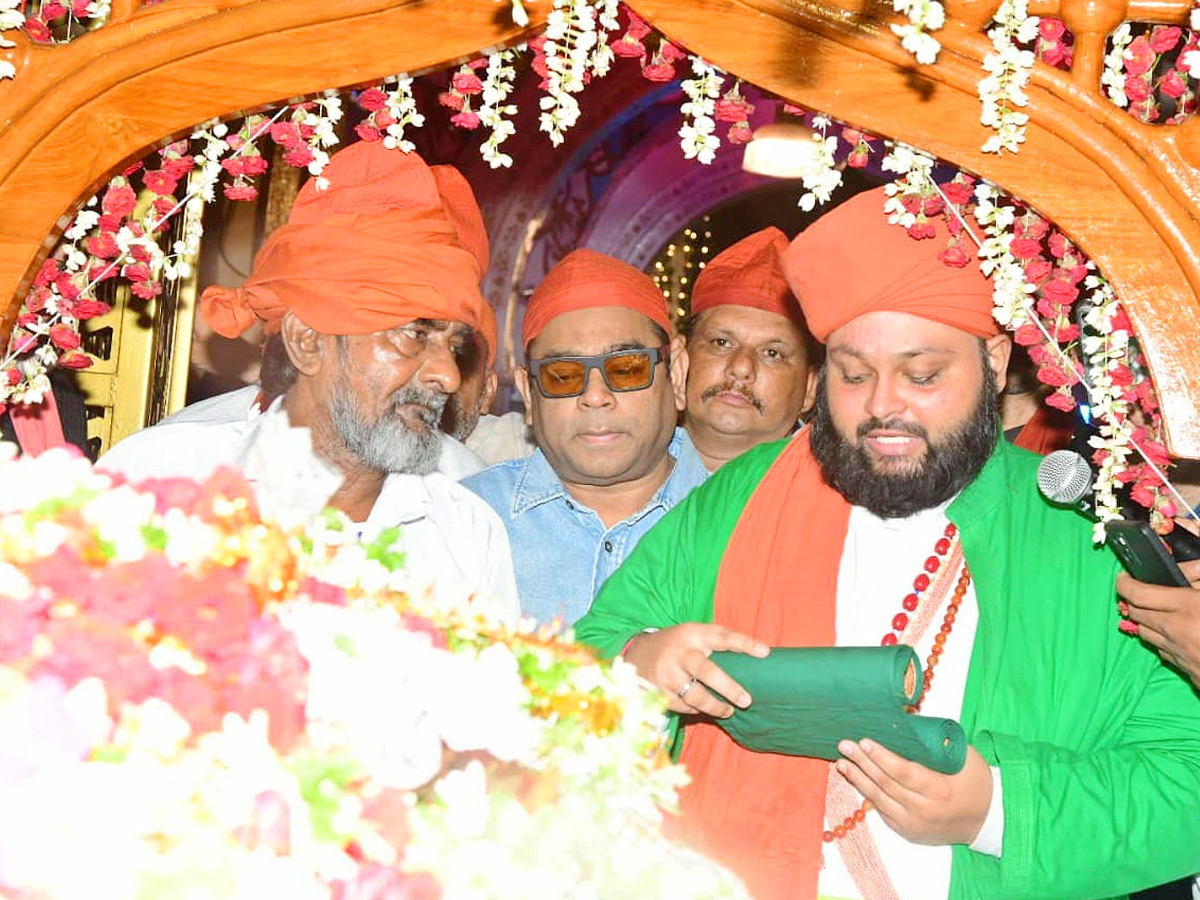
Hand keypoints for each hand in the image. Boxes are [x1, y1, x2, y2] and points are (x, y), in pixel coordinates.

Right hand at [623, 624, 768, 717]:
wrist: (636, 653)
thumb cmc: (677, 644)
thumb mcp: (693, 634)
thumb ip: (717, 643)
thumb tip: (757, 657)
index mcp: (693, 633)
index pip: (722, 636)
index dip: (744, 644)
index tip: (765, 653)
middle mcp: (680, 652)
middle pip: (707, 671)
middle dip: (729, 688)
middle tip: (746, 700)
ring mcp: (667, 673)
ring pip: (695, 695)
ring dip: (715, 706)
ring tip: (728, 710)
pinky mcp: (658, 691)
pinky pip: (683, 706)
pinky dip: (695, 709)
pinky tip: (700, 708)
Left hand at [835, 739, 992, 845]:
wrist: (987, 818)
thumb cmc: (975, 781)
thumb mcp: (961, 756)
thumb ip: (933, 740)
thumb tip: (903, 718)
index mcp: (939, 790)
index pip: (902, 772)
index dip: (881, 757)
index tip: (864, 741)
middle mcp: (923, 810)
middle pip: (885, 784)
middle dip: (862, 762)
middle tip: (844, 744)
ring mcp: (913, 824)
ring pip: (878, 799)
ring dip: (858, 778)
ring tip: (842, 761)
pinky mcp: (908, 831)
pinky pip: (882, 810)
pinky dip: (867, 793)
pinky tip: (856, 779)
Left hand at [1116, 558, 1199, 688]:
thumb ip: (1199, 577)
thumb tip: (1183, 570)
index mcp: (1185, 607)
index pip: (1136, 593)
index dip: (1124, 582)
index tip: (1125, 576)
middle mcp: (1174, 631)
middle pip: (1134, 612)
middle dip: (1132, 600)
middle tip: (1141, 591)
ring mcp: (1179, 654)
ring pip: (1143, 634)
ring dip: (1144, 620)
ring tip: (1155, 611)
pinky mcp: (1187, 672)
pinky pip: (1162, 652)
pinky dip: (1161, 640)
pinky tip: (1174, 634)